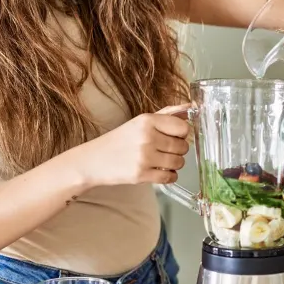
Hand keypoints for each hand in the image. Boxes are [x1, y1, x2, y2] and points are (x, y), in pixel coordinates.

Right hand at [68, 105, 190, 187]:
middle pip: (182, 146)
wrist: (93, 161)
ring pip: (179, 162)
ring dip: (174, 164)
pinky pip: (170, 177)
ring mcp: (144, 157)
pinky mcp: (141, 174)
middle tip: (165, 151)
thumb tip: (190, 106)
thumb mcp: (140, 122)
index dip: (181, 134)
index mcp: (147, 121)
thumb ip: (166, 114)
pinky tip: (160, 171)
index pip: (182, 128)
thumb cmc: (119, 140)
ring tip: (162, 161)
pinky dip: (169, 176)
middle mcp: (147, 137)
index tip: (174, 137)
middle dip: (178, 150)